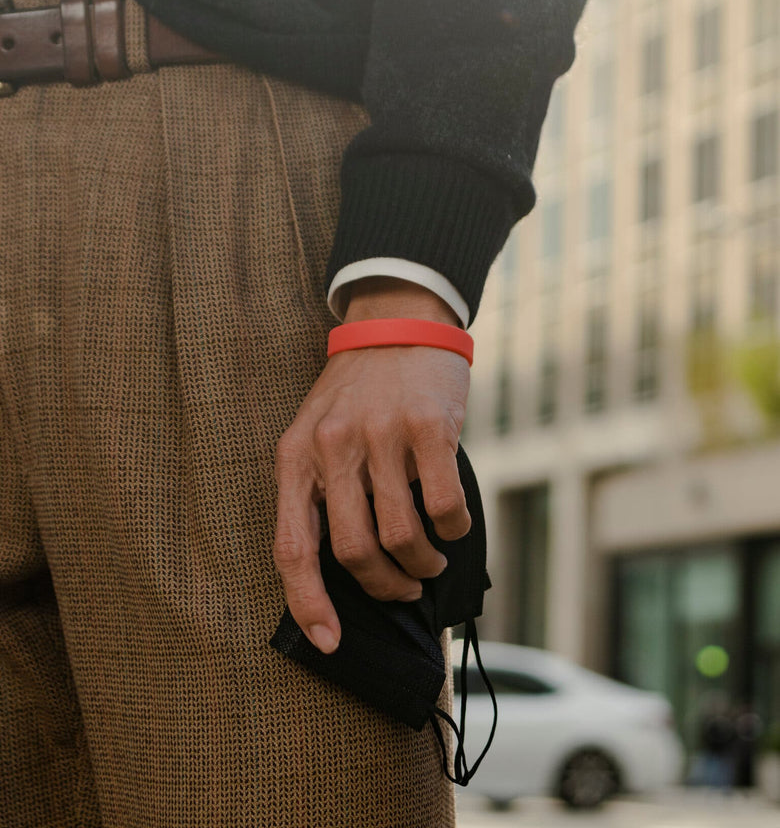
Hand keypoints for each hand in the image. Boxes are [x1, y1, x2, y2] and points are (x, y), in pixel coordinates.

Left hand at [273, 278, 470, 653]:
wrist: (396, 324)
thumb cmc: (356, 394)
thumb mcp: (316, 434)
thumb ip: (322, 492)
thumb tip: (346, 573)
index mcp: (295, 457)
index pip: (292, 548)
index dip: (308, 604)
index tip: (330, 643)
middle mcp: (333, 447)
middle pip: (355, 552)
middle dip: (385, 586)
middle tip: (405, 586)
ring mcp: (381, 435)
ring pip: (402, 536)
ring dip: (423, 563)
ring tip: (430, 558)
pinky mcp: (427, 427)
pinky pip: (443, 507)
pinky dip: (453, 530)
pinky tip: (452, 525)